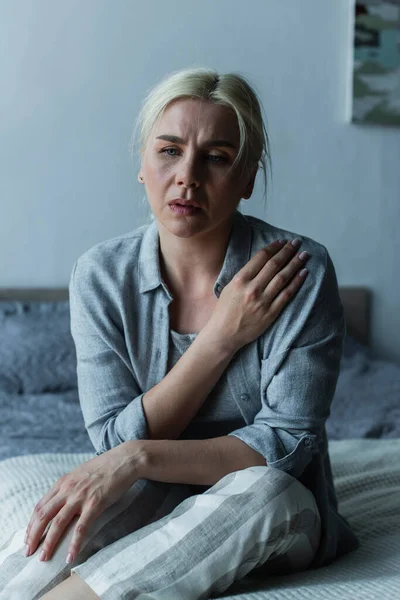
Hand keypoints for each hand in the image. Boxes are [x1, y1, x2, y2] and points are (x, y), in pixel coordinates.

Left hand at [24, 441, 141, 562]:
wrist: (124, 460)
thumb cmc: (104, 467)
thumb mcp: (80, 474)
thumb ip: (68, 488)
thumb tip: (60, 504)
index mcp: (63, 482)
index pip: (40, 506)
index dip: (31, 524)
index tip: (28, 538)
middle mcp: (68, 489)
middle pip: (43, 516)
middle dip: (33, 536)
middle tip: (28, 552)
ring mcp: (81, 496)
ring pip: (58, 523)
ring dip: (49, 543)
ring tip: (44, 558)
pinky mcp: (95, 503)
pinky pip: (81, 527)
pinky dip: (74, 544)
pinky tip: (70, 556)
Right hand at [206, 238, 309, 351]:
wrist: (224, 334)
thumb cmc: (224, 311)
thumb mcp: (229, 288)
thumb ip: (243, 276)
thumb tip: (260, 262)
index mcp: (240, 280)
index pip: (261, 258)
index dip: (274, 247)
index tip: (282, 241)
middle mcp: (252, 288)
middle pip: (274, 265)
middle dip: (287, 251)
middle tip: (296, 243)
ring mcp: (263, 301)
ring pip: (283, 277)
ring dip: (295, 264)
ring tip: (303, 255)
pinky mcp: (271, 313)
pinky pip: (287, 294)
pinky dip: (296, 282)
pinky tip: (304, 273)